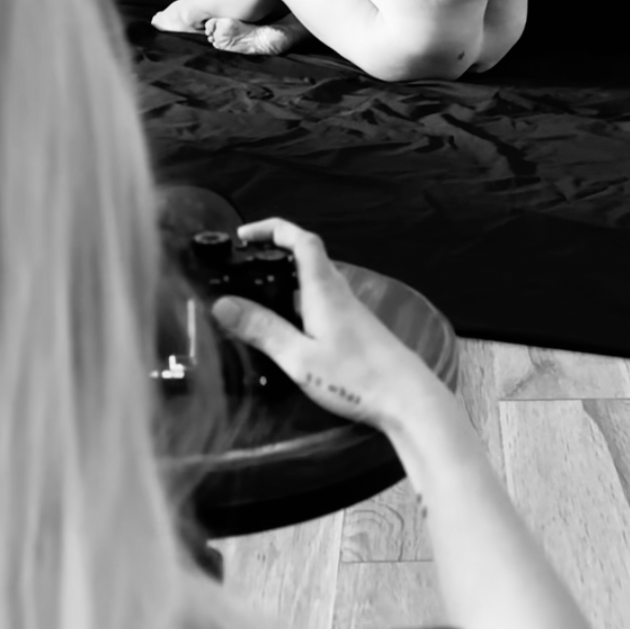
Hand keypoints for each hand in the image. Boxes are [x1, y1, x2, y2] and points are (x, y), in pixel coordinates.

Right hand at [210, 218, 433, 430]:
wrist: (408, 399)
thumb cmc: (354, 377)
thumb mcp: (300, 357)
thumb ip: (263, 330)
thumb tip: (221, 303)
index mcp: (324, 290)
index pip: (301, 240)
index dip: (273, 229)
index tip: (243, 235)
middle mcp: (339, 292)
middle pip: (308, 256)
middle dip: (275, 251)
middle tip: (243, 266)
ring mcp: (351, 311)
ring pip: (315, 280)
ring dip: (287, 278)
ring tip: (257, 294)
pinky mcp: (357, 329)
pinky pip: (323, 301)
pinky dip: (299, 300)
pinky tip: (288, 325)